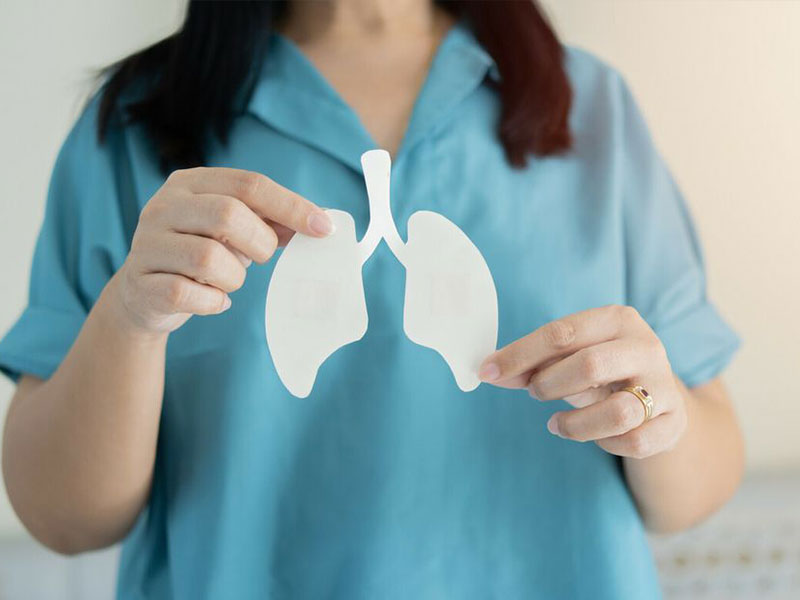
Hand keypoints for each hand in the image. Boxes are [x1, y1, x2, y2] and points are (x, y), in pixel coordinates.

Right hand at [111, 167, 334, 334]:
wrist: (144, 295)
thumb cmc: (201, 253)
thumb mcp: (234, 230)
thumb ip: (270, 221)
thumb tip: (319, 224)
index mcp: (190, 183)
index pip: (249, 184)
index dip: (291, 206)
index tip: (324, 229)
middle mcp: (164, 206)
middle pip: (228, 214)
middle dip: (258, 242)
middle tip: (260, 257)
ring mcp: (147, 244)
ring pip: (208, 258)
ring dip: (234, 277)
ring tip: (229, 280)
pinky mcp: (141, 283)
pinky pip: (188, 293)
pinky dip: (213, 301)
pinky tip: (214, 300)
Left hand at [478, 305, 686, 458]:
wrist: (662, 401)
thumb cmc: (603, 374)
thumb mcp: (569, 360)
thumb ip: (531, 365)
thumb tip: (487, 371)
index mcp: (617, 320)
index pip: (562, 333)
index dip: (519, 354)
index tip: (487, 372)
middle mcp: (646, 347)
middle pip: (590, 365)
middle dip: (550, 384)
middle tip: (536, 394)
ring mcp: (665, 386)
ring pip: (617, 412)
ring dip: (575, 424)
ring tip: (556, 424)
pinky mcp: (675, 423)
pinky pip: (635, 441)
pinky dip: (606, 443)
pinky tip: (596, 437)